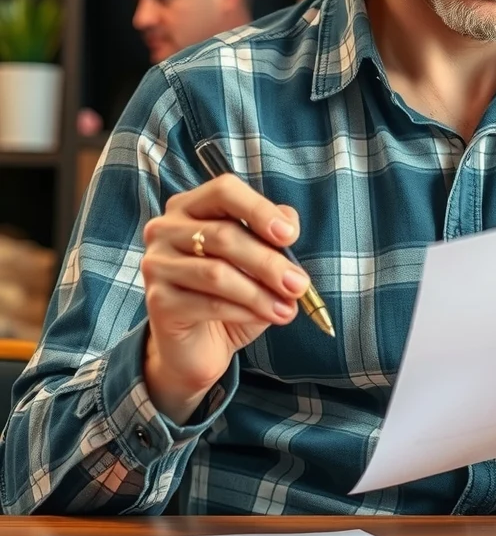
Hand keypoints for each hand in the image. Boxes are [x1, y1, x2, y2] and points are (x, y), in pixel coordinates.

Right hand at [141, 177, 309, 422]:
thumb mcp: (258, 260)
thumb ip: (272, 234)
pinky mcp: (157, 300)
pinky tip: (264, 317)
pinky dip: (243, 311)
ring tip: (288, 308)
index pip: (224, 191)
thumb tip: (289, 224)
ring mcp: (156, 264)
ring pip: (216, 272)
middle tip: (299, 285)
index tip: (290, 235)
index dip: (259, 210)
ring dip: (260, 292)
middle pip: (224, 235)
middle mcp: (165, 228)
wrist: (199, 345)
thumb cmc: (231, 294)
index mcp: (191, 206)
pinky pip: (207, 303)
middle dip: (269, 262)